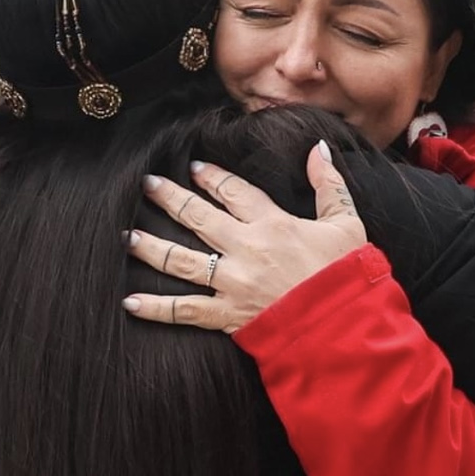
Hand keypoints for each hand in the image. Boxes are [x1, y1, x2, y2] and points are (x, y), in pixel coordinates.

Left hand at [122, 140, 365, 333]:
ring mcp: (232, 282)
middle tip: (148, 185)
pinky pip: (184, 310)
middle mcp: (246, 249)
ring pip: (181, 260)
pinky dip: (155, 308)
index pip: (234, 192)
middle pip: (198, 217)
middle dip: (170, 198)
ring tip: (127, 236)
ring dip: (151, 247)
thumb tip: (317, 149)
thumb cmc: (347, 275)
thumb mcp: (346, 223)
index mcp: (273, 224)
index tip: (194, 167)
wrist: (342, 326)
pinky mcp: (227, 315)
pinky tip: (130, 302)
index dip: (212, 177)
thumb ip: (329, 185)